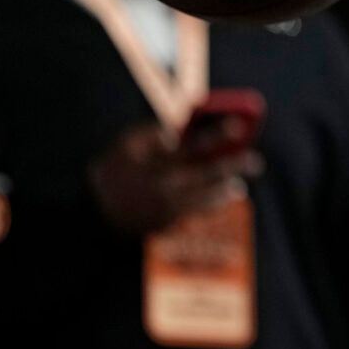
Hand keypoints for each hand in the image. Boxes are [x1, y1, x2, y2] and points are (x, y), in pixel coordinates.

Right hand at [87, 124, 262, 235]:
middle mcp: (163, 184)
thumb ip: (154, 134)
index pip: (192, 144)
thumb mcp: (126, 145)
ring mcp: (166, 206)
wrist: (93, 211)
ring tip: (240, 183)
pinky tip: (226, 195)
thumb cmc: (115, 169)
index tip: (238, 125)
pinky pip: (197, 212)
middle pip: (206, 172)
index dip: (217, 135)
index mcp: (155, 160)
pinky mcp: (167, 223)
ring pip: (206, 197)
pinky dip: (213, 203)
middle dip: (234, 164)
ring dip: (226, 188)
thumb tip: (180, 131)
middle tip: (255, 160)